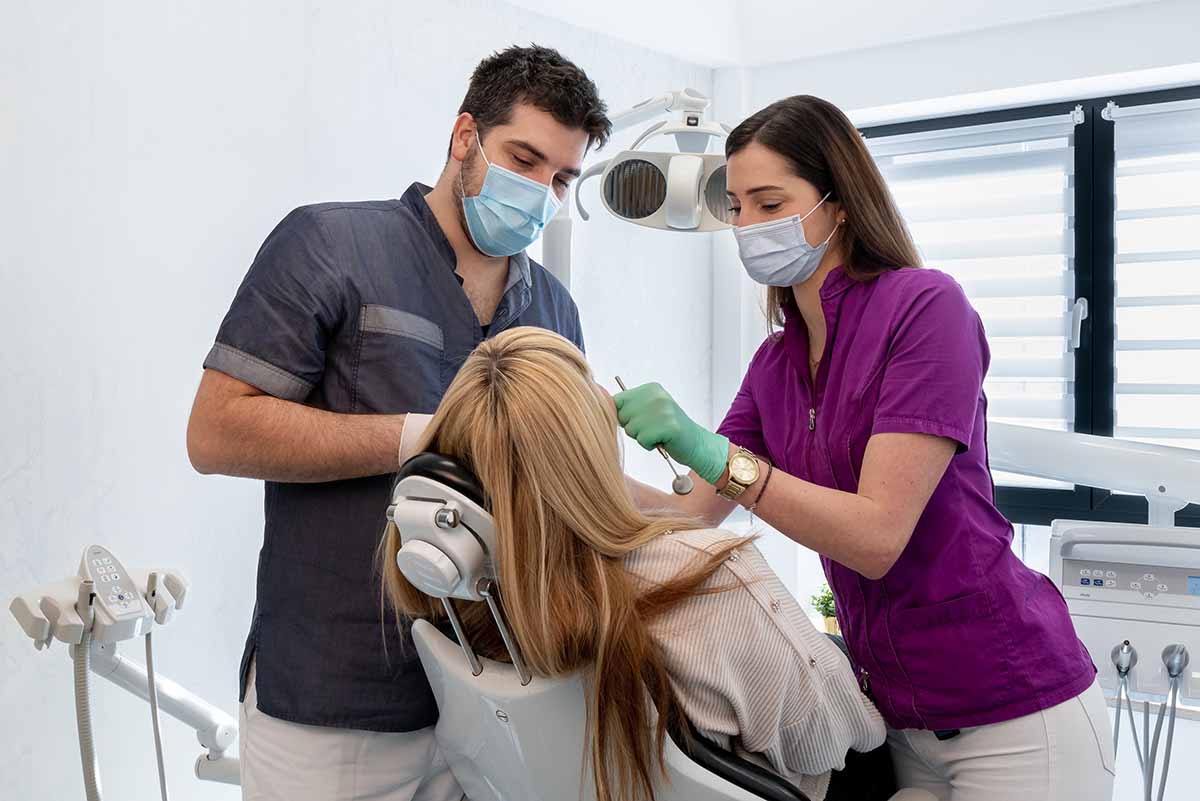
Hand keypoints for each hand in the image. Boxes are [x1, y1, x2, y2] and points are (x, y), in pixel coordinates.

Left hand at [612, 383, 729, 485]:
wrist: (696, 443)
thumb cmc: (666, 430)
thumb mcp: (648, 411)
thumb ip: (628, 407)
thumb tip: (598, 402)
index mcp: (650, 388)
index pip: (617, 401)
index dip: (625, 417)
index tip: (642, 421)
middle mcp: (656, 395)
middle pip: (622, 416)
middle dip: (633, 428)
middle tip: (653, 429)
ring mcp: (663, 409)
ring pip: (631, 430)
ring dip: (642, 438)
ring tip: (658, 434)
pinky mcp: (668, 426)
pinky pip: (642, 440)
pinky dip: (649, 445)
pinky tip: (663, 440)